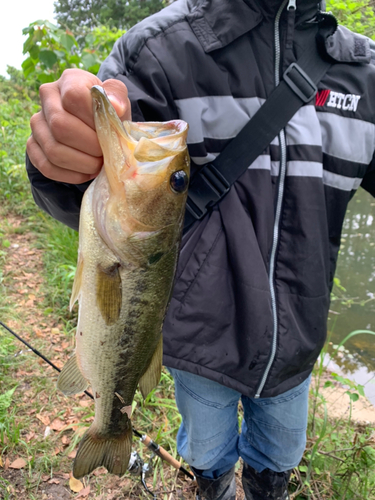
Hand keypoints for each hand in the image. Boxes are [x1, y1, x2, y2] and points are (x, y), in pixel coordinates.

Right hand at [27, 69, 130, 183]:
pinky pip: (47, 167)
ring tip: (99, 164)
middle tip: (105, 154)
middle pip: (60, 126)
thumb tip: (115, 106)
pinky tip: (87, 173)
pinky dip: (71, 175)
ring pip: (53, 150)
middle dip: (89, 146)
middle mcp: (47, 98)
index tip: (108, 132)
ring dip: (82, 163)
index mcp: (69, 81)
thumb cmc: (106, 114)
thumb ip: (118, 98)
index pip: (74, 97)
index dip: (93, 119)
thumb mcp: (117, 102)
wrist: (92, 129)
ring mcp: (37, 123)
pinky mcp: (33, 146)